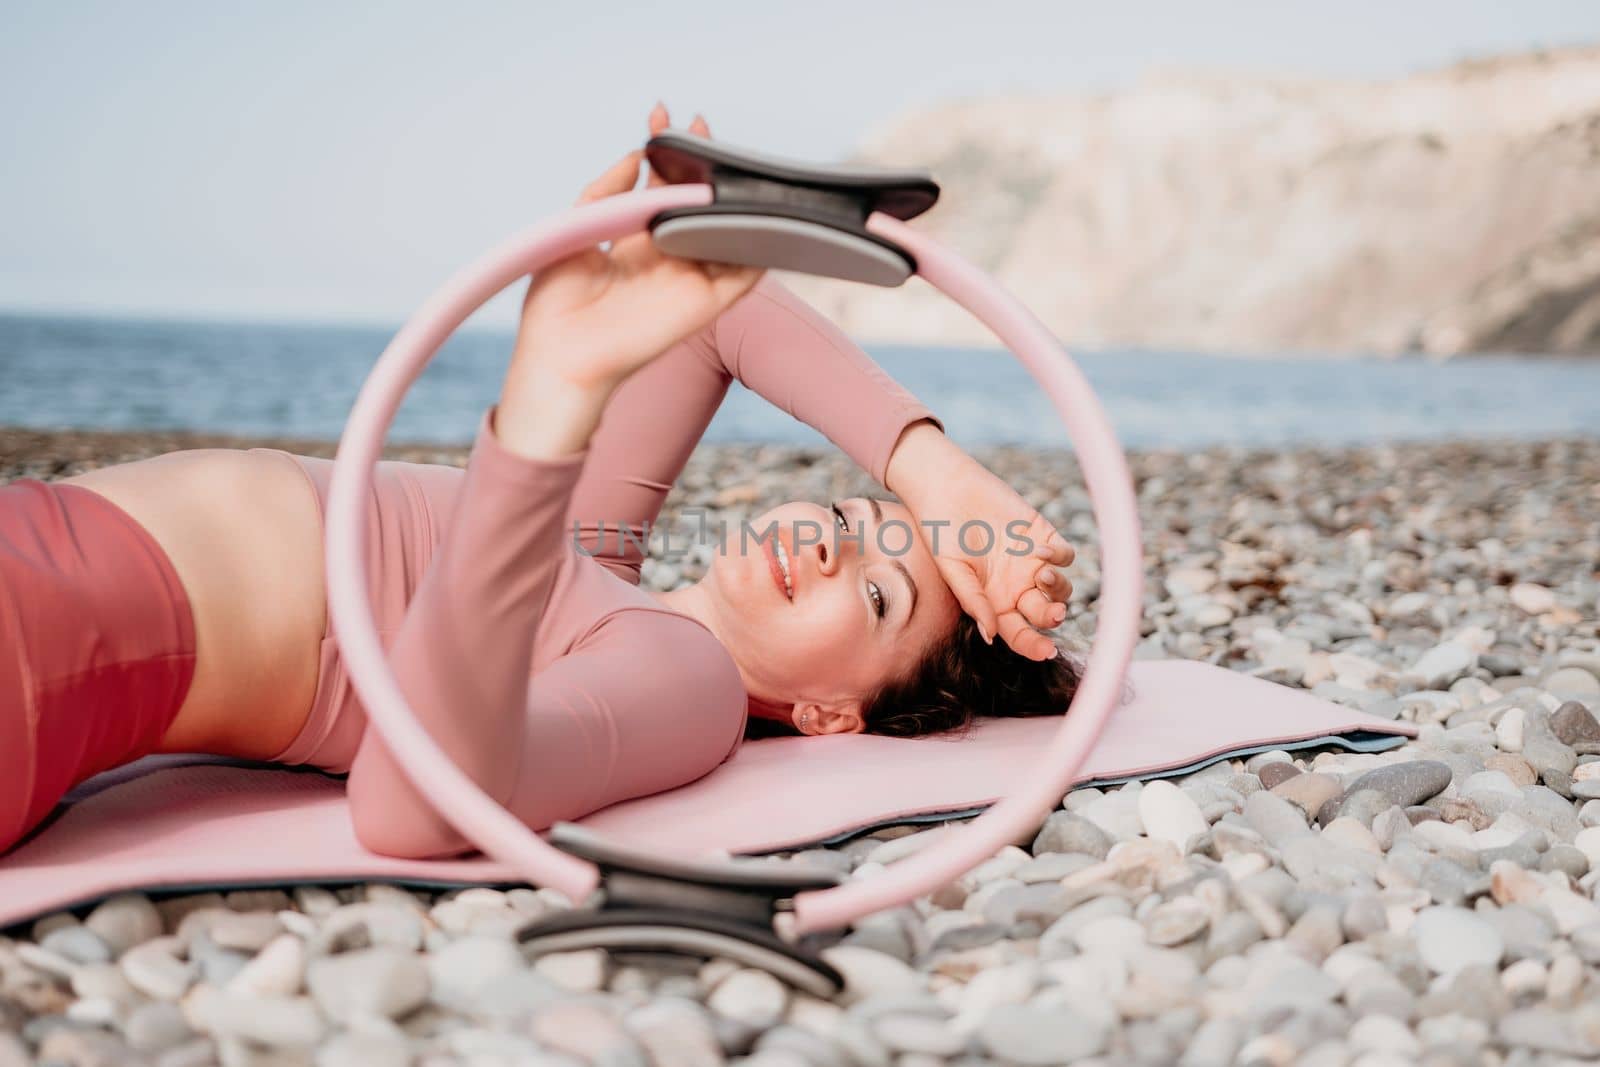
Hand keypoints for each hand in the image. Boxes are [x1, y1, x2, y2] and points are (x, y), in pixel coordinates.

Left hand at [507, 139, 764, 395]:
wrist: (562, 356)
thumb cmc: (555, 305)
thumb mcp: (572, 229)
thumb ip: (605, 191)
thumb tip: (636, 155)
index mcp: (634, 245)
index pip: (660, 190)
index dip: (665, 154)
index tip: (662, 116)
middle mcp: (666, 260)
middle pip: (696, 204)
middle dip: (702, 163)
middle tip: (700, 124)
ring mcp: (689, 280)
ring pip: (724, 231)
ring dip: (733, 197)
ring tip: (729, 158)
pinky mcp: (707, 304)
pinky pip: (744, 272)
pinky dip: (758, 244)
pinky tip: (759, 210)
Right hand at [894, 427, 1075, 660]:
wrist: (946, 489)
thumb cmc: (942, 533)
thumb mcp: (953, 570)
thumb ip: (973, 601)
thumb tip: (991, 636)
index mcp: (995, 602)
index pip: (1019, 633)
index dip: (1034, 646)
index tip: (1046, 652)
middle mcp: (1017, 586)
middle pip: (1044, 613)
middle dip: (1052, 618)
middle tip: (1054, 614)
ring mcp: (1032, 562)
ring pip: (1061, 588)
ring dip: (1058, 589)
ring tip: (1042, 577)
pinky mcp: (1043, 535)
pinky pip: (1064, 554)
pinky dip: (1058, 556)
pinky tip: (1038, 549)